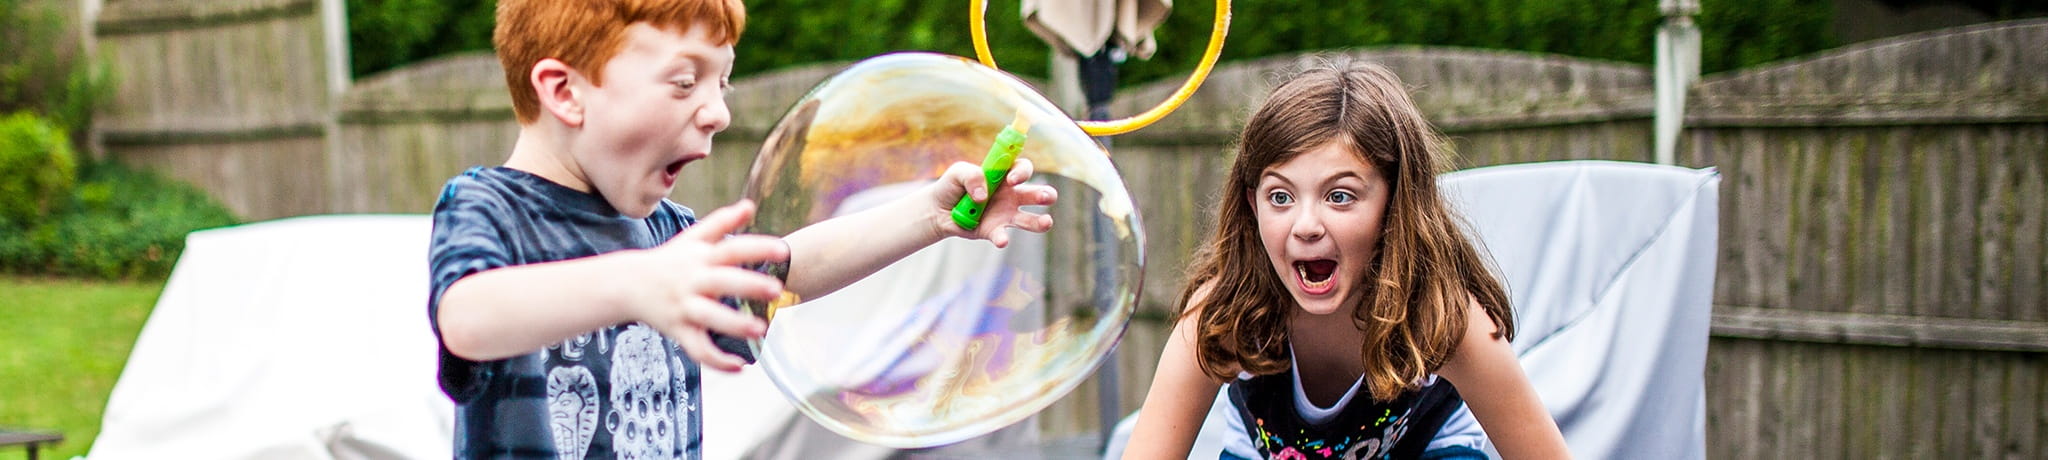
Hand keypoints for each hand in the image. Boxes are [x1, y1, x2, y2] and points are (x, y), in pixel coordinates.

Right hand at [624, 200, 787, 371]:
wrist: (626, 285)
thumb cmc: (668, 261)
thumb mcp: (692, 239)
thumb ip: (722, 223)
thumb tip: (750, 205)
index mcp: (700, 258)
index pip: (731, 248)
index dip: (757, 247)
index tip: (783, 250)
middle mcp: (693, 281)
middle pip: (722, 281)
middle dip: (749, 285)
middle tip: (776, 290)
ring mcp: (684, 307)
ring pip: (710, 318)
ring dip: (734, 325)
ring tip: (760, 330)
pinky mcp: (678, 331)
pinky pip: (698, 349)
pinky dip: (718, 361)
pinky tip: (740, 367)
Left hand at [934, 158, 1058, 247]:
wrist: (938, 209)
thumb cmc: (952, 185)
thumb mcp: (957, 172)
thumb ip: (971, 175)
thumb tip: (982, 195)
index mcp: (1004, 176)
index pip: (1023, 169)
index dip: (1022, 173)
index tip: (1012, 180)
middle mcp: (1010, 195)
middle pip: (1034, 194)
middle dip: (1044, 194)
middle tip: (1046, 197)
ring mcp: (1005, 215)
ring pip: (1028, 219)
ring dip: (1039, 221)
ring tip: (1047, 222)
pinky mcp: (994, 231)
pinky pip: (1002, 235)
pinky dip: (1002, 238)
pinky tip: (1002, 240)